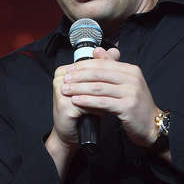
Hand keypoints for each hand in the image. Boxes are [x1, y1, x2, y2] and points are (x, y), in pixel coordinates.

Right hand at [47, 47, 119, 176]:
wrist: (72, 133)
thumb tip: (114, 51)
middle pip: (91, 76)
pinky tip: (105, 112)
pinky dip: (98, 108)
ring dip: (105, 95)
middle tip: (123, 84)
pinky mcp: (64, 105)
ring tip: (116, 99)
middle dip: (108, 81)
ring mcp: (61, 90)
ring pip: (91, 89)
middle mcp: (61, 78)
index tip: (122, 68)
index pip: (90, 63)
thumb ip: (104, 67)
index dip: (107, 67)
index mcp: (65, 70)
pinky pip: (87, 103)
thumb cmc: (84, 110)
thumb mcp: (96, 87)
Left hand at [61, 47, 159, 147]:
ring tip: (65, 90)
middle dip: (79, 76)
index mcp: (131, 70)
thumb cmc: (136, 104)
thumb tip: (97, 50)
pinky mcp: (128, 107)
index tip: (70, 69)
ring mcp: (131, 92)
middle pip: (99, 74)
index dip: (84, 65)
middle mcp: (132, 79)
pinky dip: (86, 101)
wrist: (151, 124)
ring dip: (79, 88)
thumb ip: (112, 67)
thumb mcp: (126, 83)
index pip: (103, 63)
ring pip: (99, 88)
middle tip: (64, 79)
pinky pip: (102, 102)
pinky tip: (76, 101)